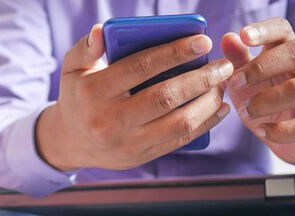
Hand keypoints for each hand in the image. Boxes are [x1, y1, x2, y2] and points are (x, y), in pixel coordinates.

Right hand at [36, 24, 232, 170]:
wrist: (70, 141)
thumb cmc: (78, 96)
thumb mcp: (72, 69)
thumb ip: (86, 48)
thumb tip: (103, 30)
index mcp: (94, 92)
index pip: (140, 67)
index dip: (174, 52)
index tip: (203, 41)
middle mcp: (110, 120)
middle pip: (165, 96)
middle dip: (201, 79)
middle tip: (223, 65)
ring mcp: (126, 142)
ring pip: (178, 123)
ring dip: (208, 103)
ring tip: (222, 85)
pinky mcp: (140, 157)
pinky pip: (179, 141)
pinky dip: (205, 124)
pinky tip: (220, 109)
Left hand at [221, 17, 294, 163]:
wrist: (289, 135)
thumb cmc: (265, 96)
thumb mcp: (246, 78)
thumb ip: (237, 59)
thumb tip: (228, 38)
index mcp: (291, 50)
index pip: (284, 29)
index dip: (265, 30)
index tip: (244, 35)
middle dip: (261, 67)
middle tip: (235, 82)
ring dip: (264, 101)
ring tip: (244, 111)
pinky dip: (279, 130)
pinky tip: (262, 130)